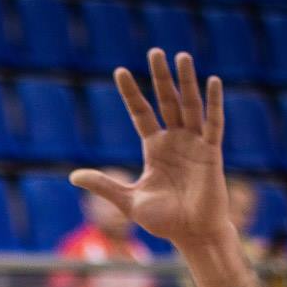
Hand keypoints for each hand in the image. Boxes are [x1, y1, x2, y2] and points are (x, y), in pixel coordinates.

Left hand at [70, 51, 230, 254]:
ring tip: (181, 56)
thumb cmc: (164, 221)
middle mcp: (174, 140)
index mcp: (154, 149)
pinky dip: (213, 103)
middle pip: (166, 101)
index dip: (131, 94)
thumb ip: (104, 185)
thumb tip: (73, 176)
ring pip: (189, 105)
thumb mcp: (128, 200)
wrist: (192, 235)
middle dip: (160, 77)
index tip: (120, 71)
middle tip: (154, 51)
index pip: (141, 113)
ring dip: (186, 81)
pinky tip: (212, 81)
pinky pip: (213, 123)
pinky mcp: (211, 152)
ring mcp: (194, 144)